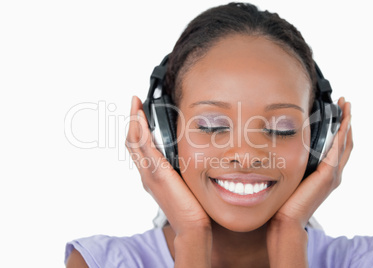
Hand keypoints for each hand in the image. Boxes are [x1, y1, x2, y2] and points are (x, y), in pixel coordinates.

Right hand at [125, 96, 211, 266]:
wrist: (191, 226)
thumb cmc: (190, 207)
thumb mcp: (182, 183)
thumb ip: (178, 169)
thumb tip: (185, 154)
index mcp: (151, 175)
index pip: (139, 147)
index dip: (136, 128)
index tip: (139, 112)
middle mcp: (146, 173)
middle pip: (132, 142)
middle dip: (132, 119)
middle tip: (134, 102)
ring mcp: (149, 174)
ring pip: (135, 143)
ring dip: (134, 121)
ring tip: (135, 105)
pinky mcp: (158, 175)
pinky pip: (145, 149)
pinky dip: (141, 133)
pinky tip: (142, 120)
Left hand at [271, 97, 352, 226]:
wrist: (286, 219)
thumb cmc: (286, 200)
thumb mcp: (293, 175)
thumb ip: (295, 163)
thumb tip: (284, 145)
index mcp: (327, 173)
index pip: (339, 146)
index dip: (342, 128)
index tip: (340, 111)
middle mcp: (333, 174)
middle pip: (347, 142)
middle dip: (347, 121)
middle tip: (346, 103)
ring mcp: (333, 176)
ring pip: (345, 144)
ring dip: (347, 124)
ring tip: (347, 107)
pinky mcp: (327, 177)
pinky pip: (337, 152)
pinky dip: (341, 137)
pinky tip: (340, 124)